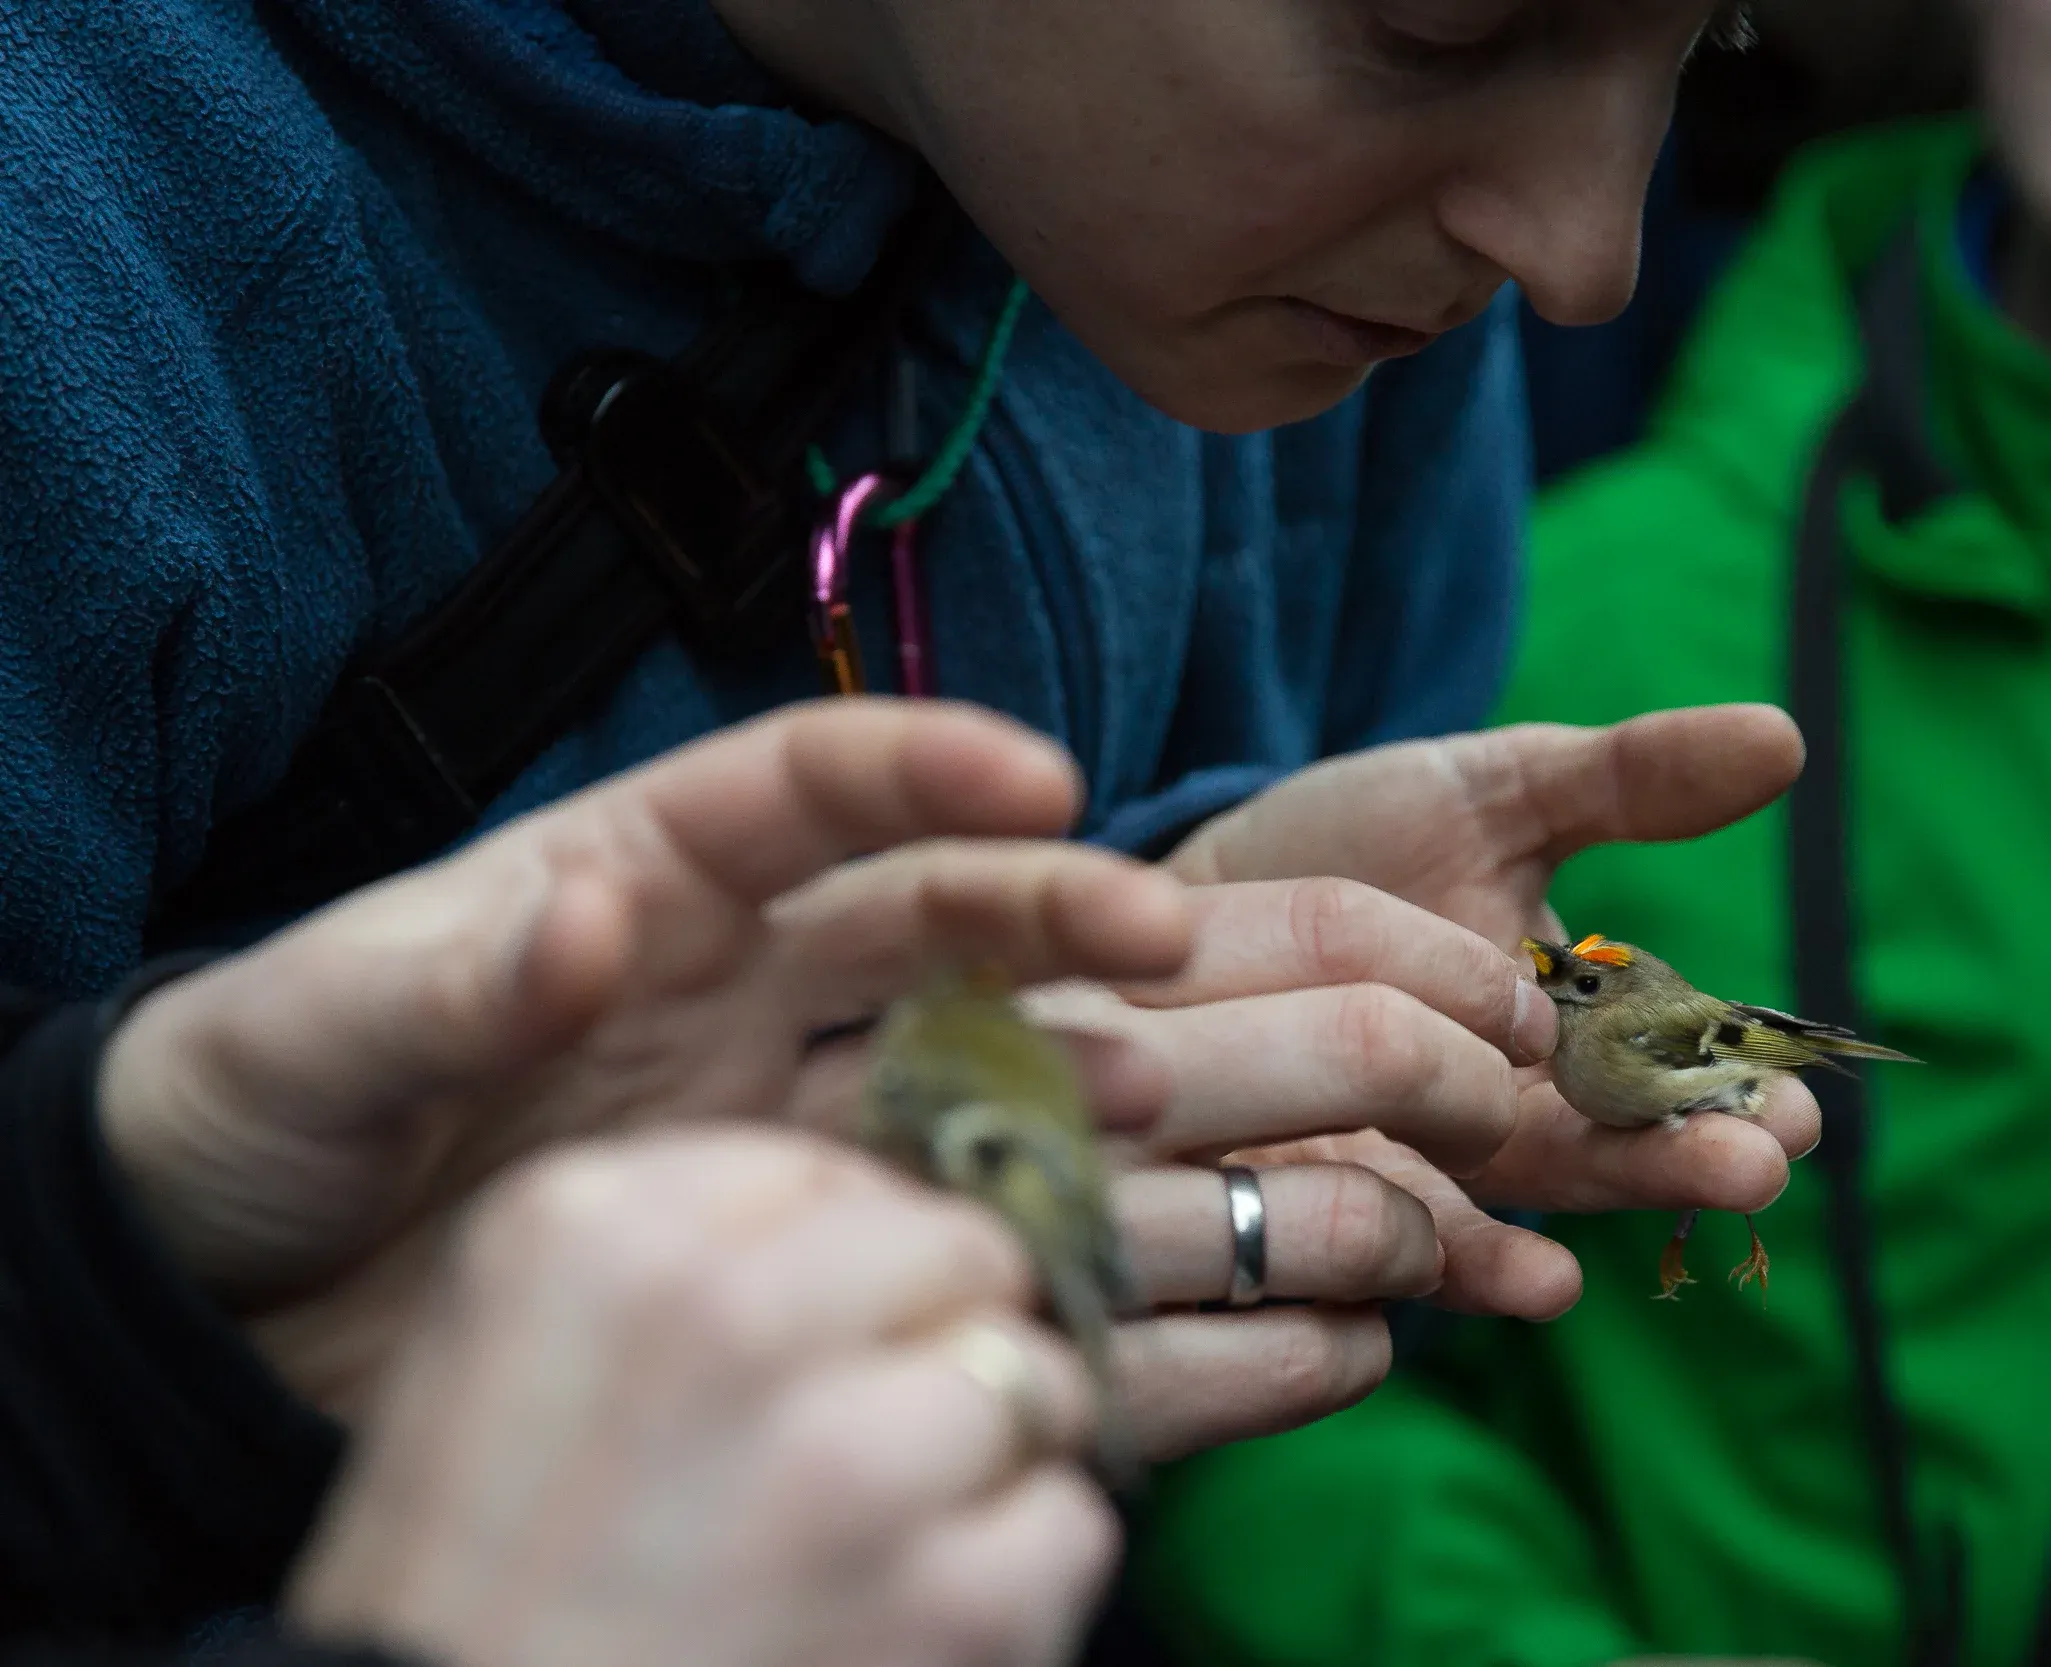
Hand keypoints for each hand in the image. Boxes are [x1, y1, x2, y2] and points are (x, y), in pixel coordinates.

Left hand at [100, 700, 1193, 1416]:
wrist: (221, 1294)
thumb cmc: (254, 1109)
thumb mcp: (319, 1034)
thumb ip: (452, 985)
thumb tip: (588, 925)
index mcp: (636, 872)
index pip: (806, 787)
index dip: (927, 764)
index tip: (1042, 775)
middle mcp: (726, 974)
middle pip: (919, 907)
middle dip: (1050, 901)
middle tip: (1166, 934)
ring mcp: (753, 1102)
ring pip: (943, 1050)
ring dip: (1052, 1049)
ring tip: (1148, 1085)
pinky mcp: (758, 1223)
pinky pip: (900, 1196)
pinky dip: (990, 1195)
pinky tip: (1071, 1213)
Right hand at [290, 1128, 1113, 1666]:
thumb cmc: (475, 1605)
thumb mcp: (501, 1359)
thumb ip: (676, 1254)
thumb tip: (872, 1217)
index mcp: (596, 1233)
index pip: (829, 1173)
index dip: (849, 1263)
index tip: (819, 1340)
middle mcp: (725, 1318)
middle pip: (956, 1251)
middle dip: (944, 1339)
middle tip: (872, 1444)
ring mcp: (850, 1460)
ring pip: (1030, 1377)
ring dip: (987, 1464)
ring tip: (881, 1546)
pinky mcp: (953, 1599)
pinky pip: (1065, 1522)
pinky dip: (1015, 1583)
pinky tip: (907, 1625)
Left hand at [1164, 707, 1820, 1214]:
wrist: (1170, 902)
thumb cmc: (1338, 845)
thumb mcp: (1486, 790)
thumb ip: (1627, 781)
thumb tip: (1788, 737)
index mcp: (1570, 1016)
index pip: (1675, 1055)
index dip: (1739, 1080)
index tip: (1799, 1099)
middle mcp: (1510, 1103)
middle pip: (1620, 1136)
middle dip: (1694, 1151)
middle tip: (1763, 1158)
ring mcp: (1425, 1161)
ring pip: (1533, 1188)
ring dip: (1618, 1196)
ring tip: (1688, 1191)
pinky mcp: (1328, 1200)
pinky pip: (1412, 1246)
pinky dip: (1476, 1266)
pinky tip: (1539, 1284)